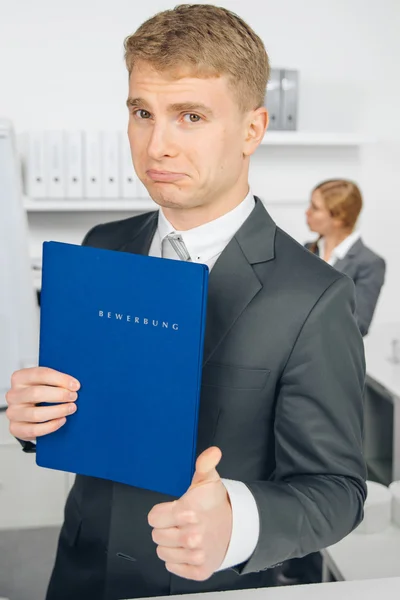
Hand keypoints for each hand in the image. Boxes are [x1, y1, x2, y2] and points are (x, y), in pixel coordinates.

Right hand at [5, 367, 79, 440]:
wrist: (28, 414)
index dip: (60, 379)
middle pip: (36, 393)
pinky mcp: (15, 428)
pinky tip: (62, 420)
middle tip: (74, 397)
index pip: (40, 374)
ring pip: (36, 414)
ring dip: (58, 411)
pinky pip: (34, 430)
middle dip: (59, 395)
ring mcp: (13, 412)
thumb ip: (56, 381)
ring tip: (71, 408)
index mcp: (20, 378)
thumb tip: (74, 384)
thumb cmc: (40, 394)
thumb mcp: (46, 383)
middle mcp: (13, 394)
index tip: (75, 385)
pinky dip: (51, 426)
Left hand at [148, 446, 231, 580]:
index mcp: (189, 512)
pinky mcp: (199, 571)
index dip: (161, 513)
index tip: (173, 510)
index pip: (153, 518)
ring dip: (171, 545)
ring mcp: (196, 555)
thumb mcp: (207, 480)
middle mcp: (192, 536)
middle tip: (180, 522)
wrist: (235, 527)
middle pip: (156, 536)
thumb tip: (212, 452)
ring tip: (184, 534)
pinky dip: (178, 560)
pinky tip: (188, 549)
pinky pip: (172, 568)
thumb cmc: (215, 504)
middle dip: (166, 528)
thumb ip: (204, 464)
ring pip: (162, 553)